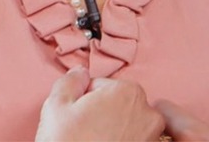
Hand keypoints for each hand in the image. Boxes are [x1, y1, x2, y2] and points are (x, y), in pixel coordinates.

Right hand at [36, 67, 166, 141]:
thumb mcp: (56, 105)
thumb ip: (71, 80)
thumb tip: (80, 73)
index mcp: (127, 92)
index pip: (101, 86)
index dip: (85, 100)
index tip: (78, 117)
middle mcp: (148, 113)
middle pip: (117, 104)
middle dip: (102, 114)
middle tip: (84, 132)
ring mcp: (152, 139)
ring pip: (126, 125)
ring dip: (112, 130)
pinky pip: (132, 141)